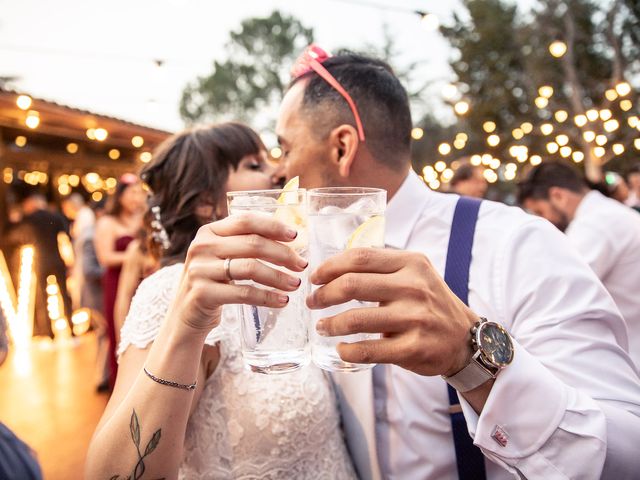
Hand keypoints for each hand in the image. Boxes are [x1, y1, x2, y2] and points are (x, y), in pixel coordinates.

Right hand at [171, 213, 307, 336]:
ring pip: (250, 268)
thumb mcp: (221, 256)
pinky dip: (267, 297)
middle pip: (252, 244)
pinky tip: (282, 301)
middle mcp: (202, 246)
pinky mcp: (203, 293)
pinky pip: (244, 293)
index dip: (273, 226)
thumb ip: (244, 244)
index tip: (295, 236)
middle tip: (302, 265)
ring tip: (295, 284)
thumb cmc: (213, 282)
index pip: (246, 220)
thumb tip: (289, 240)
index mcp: (209, 231)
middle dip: (283, 254)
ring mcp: (200, 270)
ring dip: (278, 277)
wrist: (186, 315)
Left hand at [307, 248, 477, 376]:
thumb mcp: (414, 274)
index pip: (361, 257)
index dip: (331, 266)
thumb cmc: (429, 303)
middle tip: (313, 302)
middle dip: (323, 294)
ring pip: (356, 319)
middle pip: (352, 285)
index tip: (315, 277)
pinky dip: (348, 350)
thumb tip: (331, 270)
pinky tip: (341, 348)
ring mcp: (415, 318)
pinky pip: (370, 350)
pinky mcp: (414, 348)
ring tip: (322, 326)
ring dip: (331, 324)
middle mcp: (414, 287)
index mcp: (411, 263)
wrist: (465, 338)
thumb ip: (381, 268)